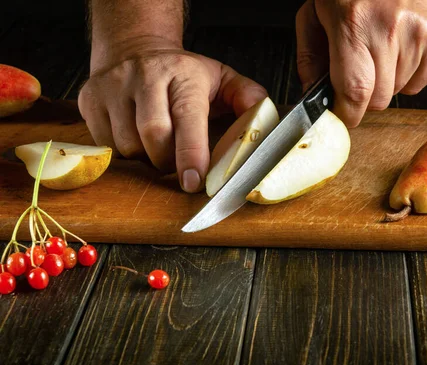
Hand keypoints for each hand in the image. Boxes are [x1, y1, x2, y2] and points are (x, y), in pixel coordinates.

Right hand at [78, 37, 267, 192]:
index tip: (194, 182)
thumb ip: (247, 97)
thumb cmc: (183, 74)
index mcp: (183, 75)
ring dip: (145, 159)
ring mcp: (112, 86)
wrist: (135, 48)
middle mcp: (144, 76)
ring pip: (126, 145)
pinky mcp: (90, 99)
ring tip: (157, 147)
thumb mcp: (221, 78)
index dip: (191, 154)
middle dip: (167, 162)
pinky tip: (135, 137)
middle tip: (177, 165)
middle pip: (152, 136)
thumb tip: (263, 116)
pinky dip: (123, 152)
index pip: (186, 118)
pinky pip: (104, 143)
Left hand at [296, 0, 426, 127]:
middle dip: (365, 95)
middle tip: (360, 69)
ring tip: (382, 47)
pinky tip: (401, 46)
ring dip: (387, 80)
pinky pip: (421, 82)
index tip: (342, 114)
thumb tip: (313, 94)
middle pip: (379, 99)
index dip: (348, 113)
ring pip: (399, 91)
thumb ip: (311, 56)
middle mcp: (391, 29)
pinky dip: (409, 73)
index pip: (355, 92)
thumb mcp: (316, 11)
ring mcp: (422, 34)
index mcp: (354, 23)